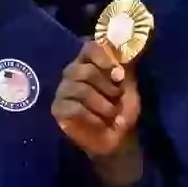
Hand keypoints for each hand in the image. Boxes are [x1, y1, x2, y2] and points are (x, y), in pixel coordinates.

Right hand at [52, 40, 142, 171]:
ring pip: (80, 89)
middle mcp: (73, 72)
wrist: (119, 138)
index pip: (90, 48)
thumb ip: (124, 67)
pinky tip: (100, 123)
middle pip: (85, 70)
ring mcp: (63, 90)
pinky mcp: (58, 109)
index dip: (103, 57)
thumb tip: (121, 53)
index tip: (117, 73)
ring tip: (111, 113)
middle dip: (106, 86)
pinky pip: (73, 108)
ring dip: (102, 104)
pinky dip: (92, 117)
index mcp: (90, 62)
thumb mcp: (129, 86)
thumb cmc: (123, 109)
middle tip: (117, 97)